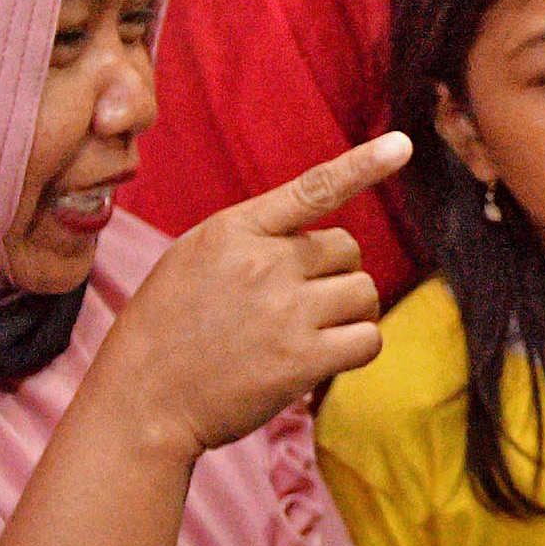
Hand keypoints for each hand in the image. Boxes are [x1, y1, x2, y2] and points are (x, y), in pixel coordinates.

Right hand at [100, 134, 408, 453]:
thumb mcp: (194, 257)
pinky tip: (325, 356)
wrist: (142, 399)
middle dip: (334, 273)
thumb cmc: (167, 327)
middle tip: (300, 302)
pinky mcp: (302, 362)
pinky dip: (356, 346)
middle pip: (347, 249)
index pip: (312, 189)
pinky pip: (367, 340)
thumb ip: (251, 237)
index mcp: (234, 230)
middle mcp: (264, 264)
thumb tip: (314, 238)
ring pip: (363, 293)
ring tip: (310, 331)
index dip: (362, 165)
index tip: (401, 145)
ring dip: (349, 312)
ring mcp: (285, 313)